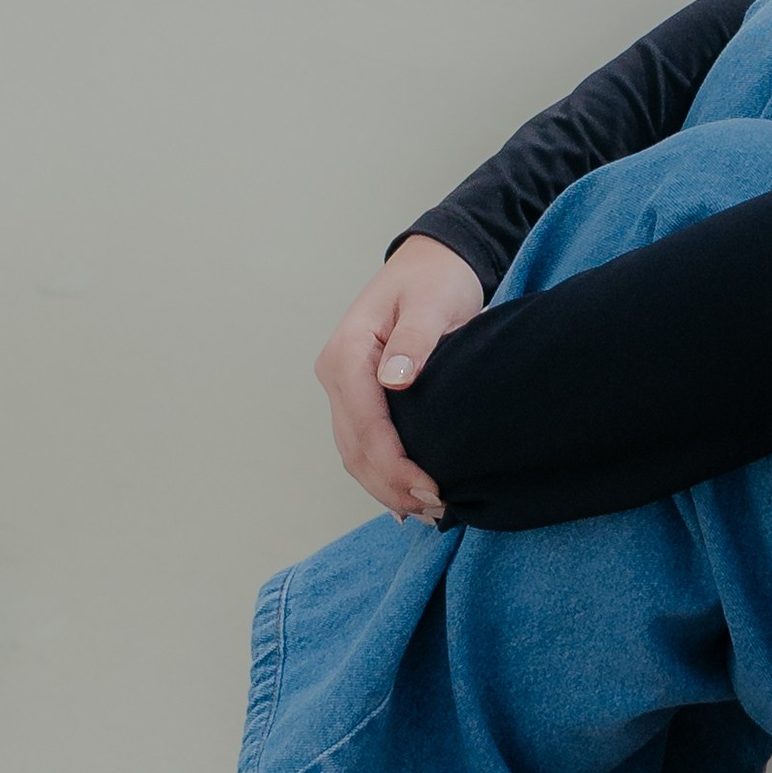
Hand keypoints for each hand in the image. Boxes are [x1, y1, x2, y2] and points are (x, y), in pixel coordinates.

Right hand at [315, 235, 485, 521]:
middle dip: (390, 485)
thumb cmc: (435, 279)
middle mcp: (335, 373)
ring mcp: (342, 385)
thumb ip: (413, 340)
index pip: (365, 425)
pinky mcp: (357, 393)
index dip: (395, 466)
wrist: (430, 261)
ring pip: (354, 451)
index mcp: (348, 353)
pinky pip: (361, 442)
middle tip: (436, 510)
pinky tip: (403, 499)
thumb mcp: (432, 302)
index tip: (432, 489)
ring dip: (384, 486)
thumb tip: (394, 381)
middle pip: (354, 447)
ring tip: (426, 511)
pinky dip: (380, 473)